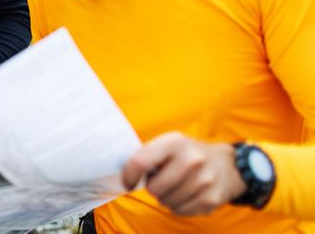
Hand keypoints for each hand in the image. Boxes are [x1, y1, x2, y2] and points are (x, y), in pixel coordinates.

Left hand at [122, 132, 247, 215]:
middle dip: (152, 188)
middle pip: (154, 188)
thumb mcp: (170, 144)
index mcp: (175, 142)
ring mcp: (204, 180)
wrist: (227, 164)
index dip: (129, 175)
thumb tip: (125, 173)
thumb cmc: (188, 154)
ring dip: (165, 198)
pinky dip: (178, 206)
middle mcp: (192, 159)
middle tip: (160, 182)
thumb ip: (149, 155)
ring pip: (166, 202)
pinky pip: (180, 211)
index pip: (141, 161)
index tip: (127, 182)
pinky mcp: (212, 199)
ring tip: (174, 187)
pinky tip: (185, 195)